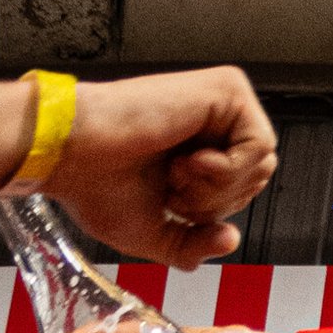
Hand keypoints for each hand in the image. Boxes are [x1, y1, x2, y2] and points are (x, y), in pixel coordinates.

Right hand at [51, 68, 277, 271]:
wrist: (69, 153)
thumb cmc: (95, 186)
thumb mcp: (154, 234)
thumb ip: (194, 245)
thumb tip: (231, 239)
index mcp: (198, 146)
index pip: (244, 188)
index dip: (212, 210)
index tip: (169, 198)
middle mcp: (214, 120)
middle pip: (260, 177)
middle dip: (216, 201)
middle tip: (171, 187)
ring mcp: (222, 100)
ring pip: (264, 164)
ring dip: (216, 188)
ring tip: (175, 172)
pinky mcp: (227, 87)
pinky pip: (260, 145)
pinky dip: (225, 170)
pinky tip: (188, 160)